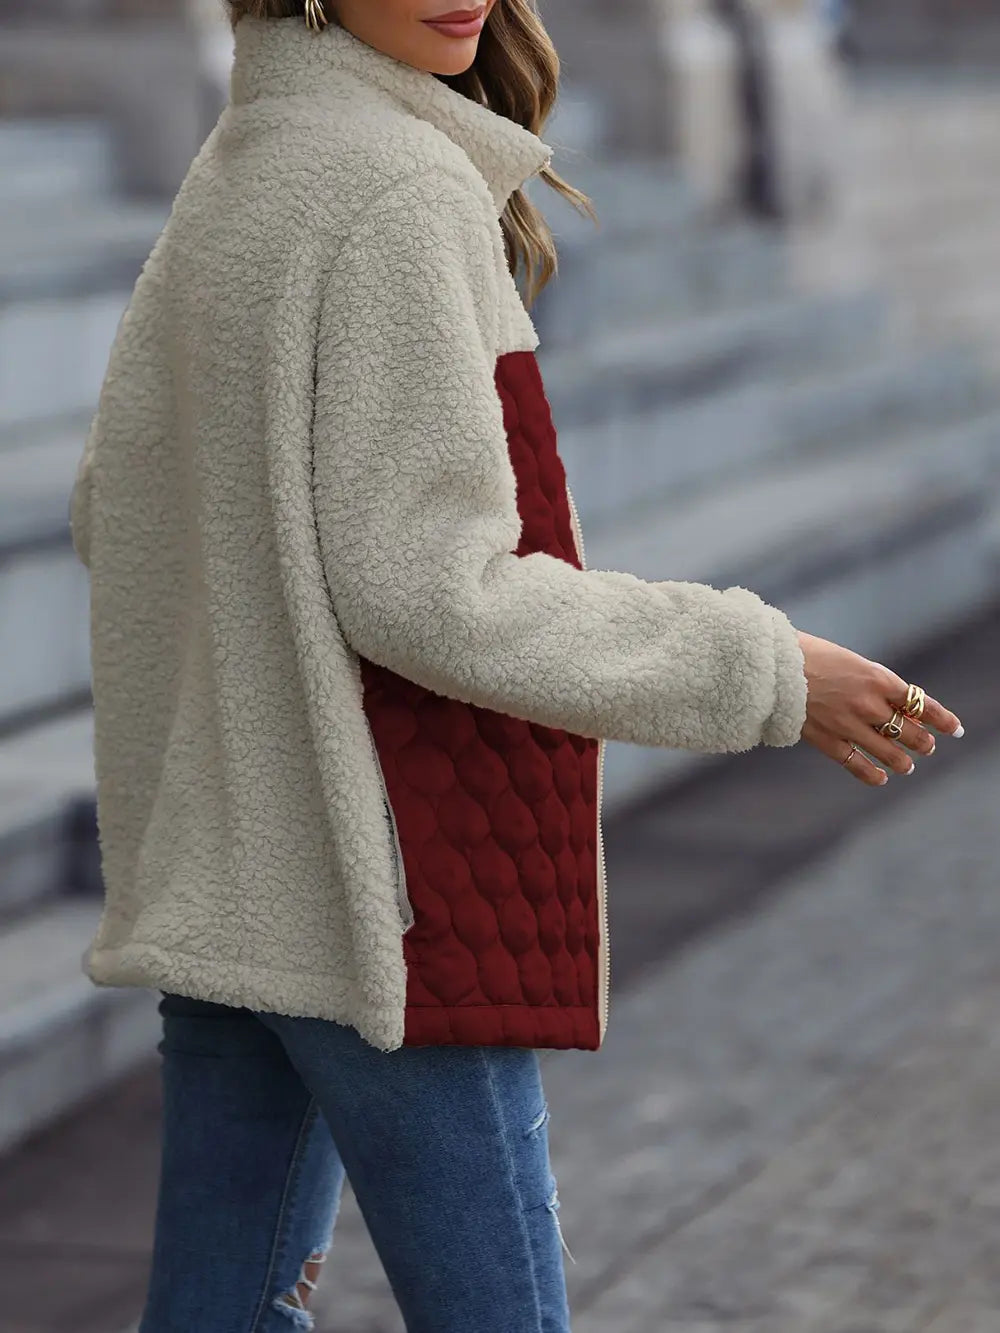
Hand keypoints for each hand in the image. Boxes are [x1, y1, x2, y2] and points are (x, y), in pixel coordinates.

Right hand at [797, 631, 963, 785]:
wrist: (772, 665)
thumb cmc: (808, 656)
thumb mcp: (849, 661)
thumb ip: (872, 683)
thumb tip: (893, 704)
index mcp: (877, 677)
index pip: (921, 703)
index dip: (942, 718)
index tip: (954, 729)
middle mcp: (869, 704)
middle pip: (910, 731)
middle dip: (924, 741)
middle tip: (927, 746)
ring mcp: (849, 724)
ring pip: (890, 752)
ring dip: (903, 761)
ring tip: (907, 765)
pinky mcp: (827, 740)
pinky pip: (858, 765)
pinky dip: (873, 774)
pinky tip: (881, 777)